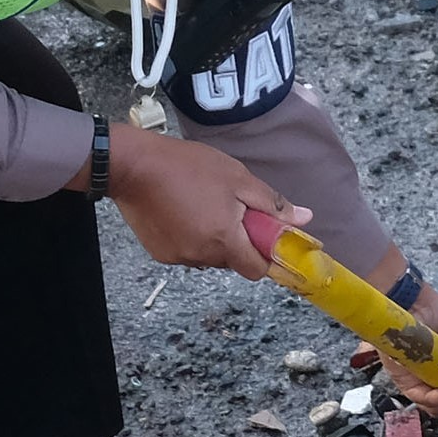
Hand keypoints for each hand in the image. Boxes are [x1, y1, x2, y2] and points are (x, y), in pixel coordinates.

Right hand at [105, 121, 290, 275]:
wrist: (133, 166)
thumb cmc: (187, 167)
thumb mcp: (237, 178)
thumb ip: (271, 204)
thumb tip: (304, 219)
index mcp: (224, 240)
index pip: (256, 270)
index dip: (266, 256)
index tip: (267, 238)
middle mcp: (201, 256)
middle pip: (233, 261)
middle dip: (239, 240)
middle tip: (232, 208)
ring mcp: (178, 257)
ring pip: (209, 256)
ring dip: (214, 239)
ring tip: (204, 205)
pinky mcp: (159, 253)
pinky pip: (187, 252)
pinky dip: (192, 237)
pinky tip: (183, 211)